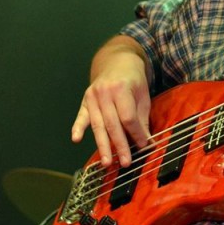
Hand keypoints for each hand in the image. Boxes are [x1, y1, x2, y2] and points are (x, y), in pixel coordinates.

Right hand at [70, 39, 151, 166]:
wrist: (117, 61)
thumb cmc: (133, 80)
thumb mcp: (142, 95)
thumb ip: (142, 118)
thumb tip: (147, 142)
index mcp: (121, 88)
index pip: (128, 117)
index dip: (136, 133)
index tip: (143, 146)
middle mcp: (104, 92)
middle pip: (112, 124)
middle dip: (120, 145)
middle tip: (126, 162)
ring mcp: (92, 96)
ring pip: (98, 125)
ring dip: (102, 145)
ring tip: (106, 162)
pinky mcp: (85, 101)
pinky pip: (81, 116)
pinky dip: (78, 128)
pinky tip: (76, 139)